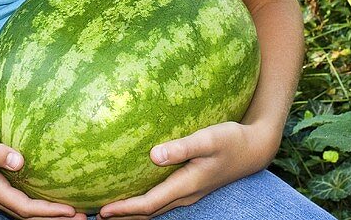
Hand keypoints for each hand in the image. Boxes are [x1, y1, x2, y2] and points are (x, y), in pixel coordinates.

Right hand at [0, 107, 87, 219]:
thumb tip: (19, 163)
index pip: (23, 206)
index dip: (47, 211)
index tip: (71, 210)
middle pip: (26, 215)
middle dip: (53, 219)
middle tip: (83, 217)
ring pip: (24, 211)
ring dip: (47, 215)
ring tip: (75, 213)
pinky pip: (21, 201)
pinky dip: (39, 205)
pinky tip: (55, 198)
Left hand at [96, 121, 275, 218]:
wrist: (254, 149)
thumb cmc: (231, 140)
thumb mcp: (208, 139)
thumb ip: (182, 147)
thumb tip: (153, 156)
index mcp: (187, 185)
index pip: (150, 203)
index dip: (125, 209)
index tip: (103, 210)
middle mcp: (186, 194)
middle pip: (149, 212)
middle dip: (123, 215)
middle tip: (96, 214)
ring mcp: (189, 192)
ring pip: (155, 208)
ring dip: (132, 211)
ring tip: (109, 209)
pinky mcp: (190, 186)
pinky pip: (161, 200)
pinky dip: (144, 203)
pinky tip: (133, 192)